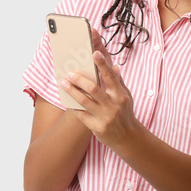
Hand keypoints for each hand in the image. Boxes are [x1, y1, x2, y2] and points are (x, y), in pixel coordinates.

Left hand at [58, 29, 139, 148]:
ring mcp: (104, 116)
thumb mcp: (126, 97)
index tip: (95, 53)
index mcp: (120, 95)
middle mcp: (113, 105)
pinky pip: (81, 114)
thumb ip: (119, 82)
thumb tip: (115, 67)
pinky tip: (67, 100)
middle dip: (79, 79)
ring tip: (63, 83)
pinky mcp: (96, 127)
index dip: (102, 64)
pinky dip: (73, 106)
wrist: (127, 137)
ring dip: (72, 91)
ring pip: (84, 101)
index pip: (110, 76)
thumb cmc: (125, 113)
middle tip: (69, 73)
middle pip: (93, 88)